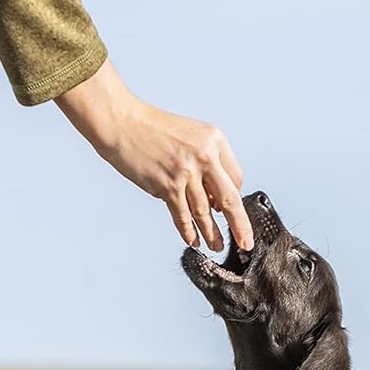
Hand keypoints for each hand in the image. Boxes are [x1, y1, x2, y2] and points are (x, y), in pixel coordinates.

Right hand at [56, 59, 252, 251]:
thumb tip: (214, 198)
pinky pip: (182, 215)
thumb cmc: (154, 130)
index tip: (228, 209)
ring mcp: (186, 172)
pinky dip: (188, 231)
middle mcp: (204, 156)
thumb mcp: (191, 136)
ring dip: (212, 233)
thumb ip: (206, 164)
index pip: (236, 177)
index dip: (233, 196)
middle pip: (229, 198)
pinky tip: (193, 240)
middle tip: (246, 242)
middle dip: (239, 225)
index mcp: (215, 140)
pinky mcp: (167, 186)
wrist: (123, 124)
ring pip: (205, 211)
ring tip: (217, 245)